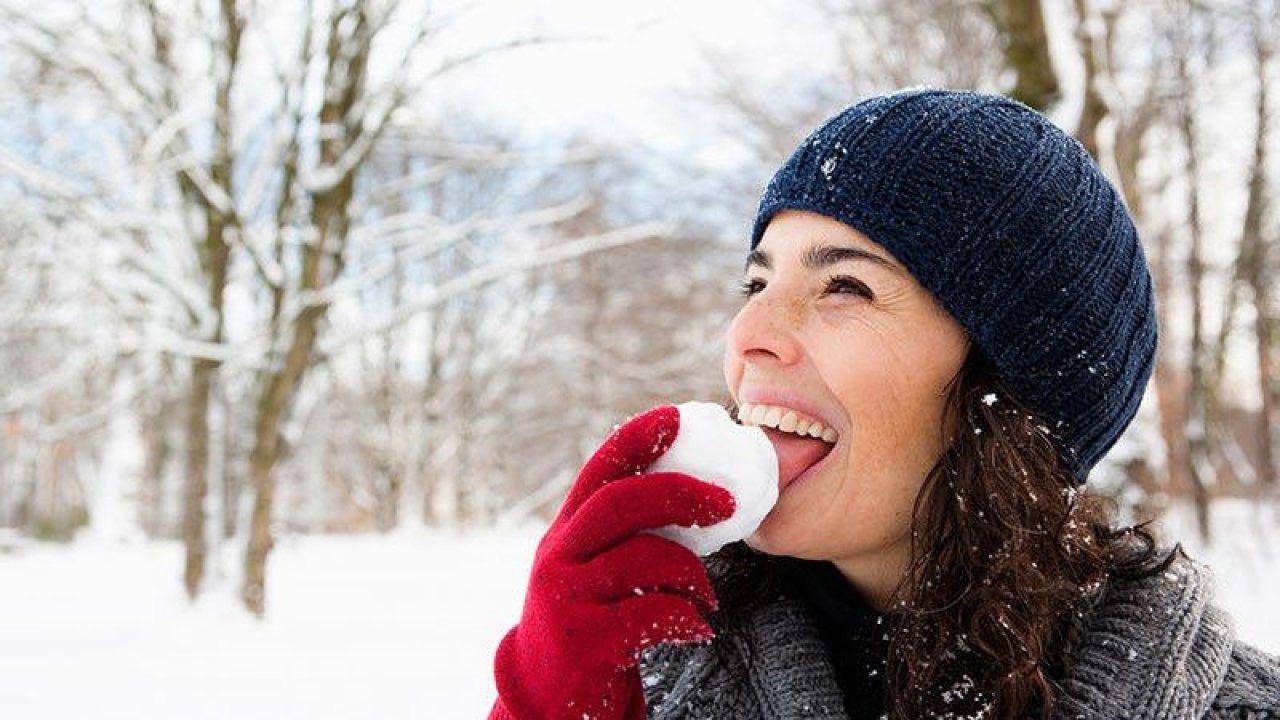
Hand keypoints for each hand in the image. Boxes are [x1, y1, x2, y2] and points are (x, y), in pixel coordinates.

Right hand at [489, 405, 735, 719]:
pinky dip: (685, 618)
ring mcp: (565, 597)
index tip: (679, 414)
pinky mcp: (583, 642)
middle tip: (728, 504)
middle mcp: (559, 554)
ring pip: (642, 558)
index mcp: (567, 529)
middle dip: (681, 493)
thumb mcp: (593, 570)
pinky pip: (649, 614)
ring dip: (692, 573)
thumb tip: (703, 492)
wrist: (547, 697)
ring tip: (707, 596)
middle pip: (620, 502)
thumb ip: (627, 534)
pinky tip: (696, 628)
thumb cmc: (591, 622)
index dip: (639, 436)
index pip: (601, 468)